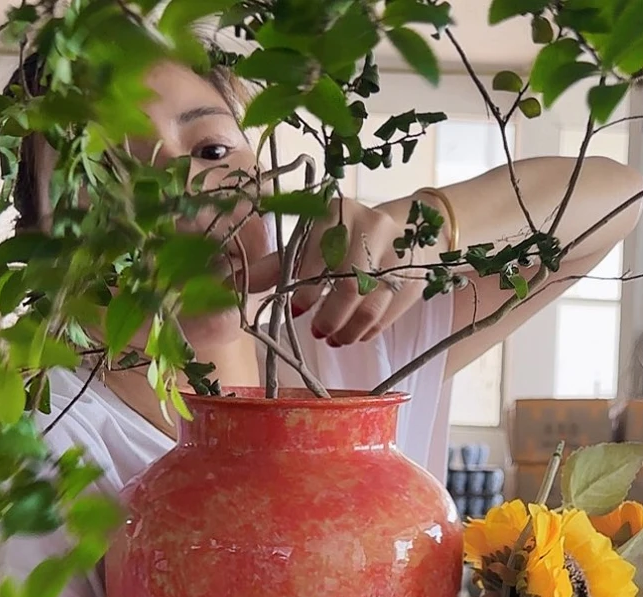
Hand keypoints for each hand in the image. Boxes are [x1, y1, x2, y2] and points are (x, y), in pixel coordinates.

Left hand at [243, 198, 435, 347]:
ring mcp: (397, 254)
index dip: (305, 288)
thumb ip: (277, 264)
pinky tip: (355, 334)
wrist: (410, 230)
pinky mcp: (412, 279)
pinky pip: (386, 314)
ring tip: (335, 339)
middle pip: (349, 282)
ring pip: (370, 303)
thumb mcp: (310, 241)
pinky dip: (368, 330)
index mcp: (337, 211)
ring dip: (349, 329)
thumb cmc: (345, 238)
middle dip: (330, 314)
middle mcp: (371, 226)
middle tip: (318, 332)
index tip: (296, 310)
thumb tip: (230, 284)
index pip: (318, 255)